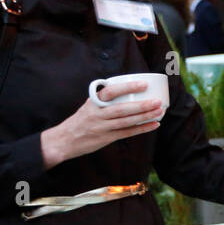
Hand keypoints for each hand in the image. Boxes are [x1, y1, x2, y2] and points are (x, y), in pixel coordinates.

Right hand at [40, 81, 162, 168]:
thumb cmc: (81, 120)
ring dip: (145, 117)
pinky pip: (126, 133)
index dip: (127, 87)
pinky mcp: (105, 139)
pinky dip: (141, 129)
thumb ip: (104, 99)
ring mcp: (101, 127)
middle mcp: (97, 114)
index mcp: (94, 102)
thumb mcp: (89, 105)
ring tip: (159, 111)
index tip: (143, 84)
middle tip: (158, 101)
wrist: (64, 140)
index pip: (111, 92)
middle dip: (142, 105)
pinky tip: (154, 125)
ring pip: (126, 122)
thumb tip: (126, 89)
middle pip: (122, 109)